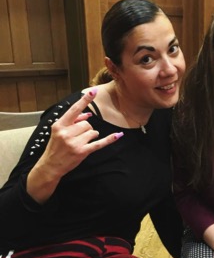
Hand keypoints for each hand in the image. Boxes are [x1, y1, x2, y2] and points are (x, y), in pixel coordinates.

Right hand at [27, 88, 123, 203]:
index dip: (85, 100)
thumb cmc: (55, 147)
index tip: (93, 92)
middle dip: (85, 128)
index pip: (74, 110)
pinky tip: (118, 135)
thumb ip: (72, 121)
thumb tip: (87, 114)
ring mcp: (75, 143)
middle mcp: (67, 133)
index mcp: (59, 125)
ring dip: (91, 136)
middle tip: (78, 136)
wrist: (51, 165)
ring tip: (81, 142)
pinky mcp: (82, 152)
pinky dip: (109, 139)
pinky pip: (99, 143)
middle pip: (87, 123)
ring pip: (92, 132)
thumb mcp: (58, 131)